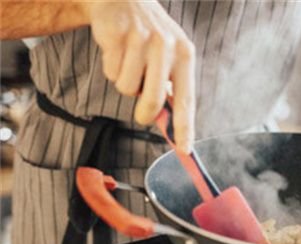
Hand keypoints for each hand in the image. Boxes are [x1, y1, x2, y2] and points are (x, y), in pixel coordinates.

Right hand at [81, 0, 194, 152]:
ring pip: (127, 87)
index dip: (185, 128)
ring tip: (130, 61)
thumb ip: (170, 87)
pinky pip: (111, 71)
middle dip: (144, 113)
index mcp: (186, 54)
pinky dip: (111, 66)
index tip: (184, 150)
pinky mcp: (118, 35)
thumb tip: (168, 123)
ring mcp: (142, 40)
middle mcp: (167, 46)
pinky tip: (118, 50)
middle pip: (152, 101)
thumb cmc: (149, 36)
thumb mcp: (170, 55)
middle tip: (142, 113)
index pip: (187, 99)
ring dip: (124, 81)